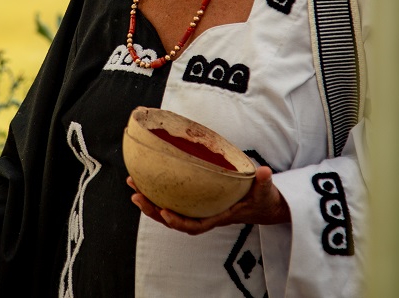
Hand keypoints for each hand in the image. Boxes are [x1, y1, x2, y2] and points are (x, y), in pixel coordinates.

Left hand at [127, 166, 290, 234]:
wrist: (263, 203)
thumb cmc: (261, 198)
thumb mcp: (265, 191)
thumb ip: (264, 183)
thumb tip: (264, 172)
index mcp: (219, 217)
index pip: (195, 226)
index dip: (178, 222)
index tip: (165, 211)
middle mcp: (204, 215)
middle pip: (174, 220)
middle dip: (153, 210)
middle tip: (136, 196)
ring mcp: (198, 208)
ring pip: (170, 210)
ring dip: (150, 201)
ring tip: (133, 187)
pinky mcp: (195, 200)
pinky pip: (174, 199)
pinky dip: (159, 192)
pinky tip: (147, 179)